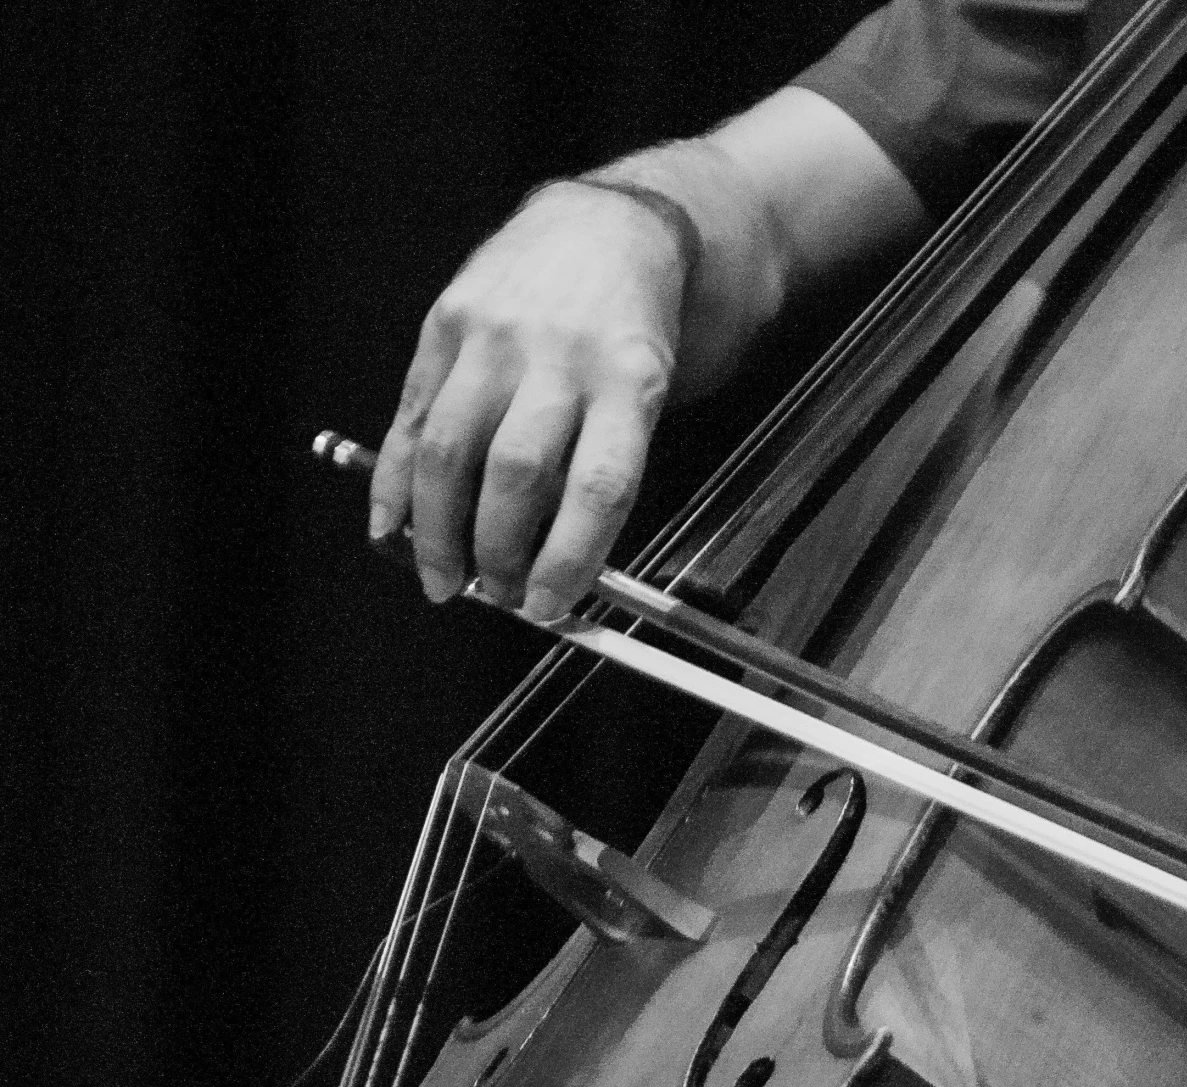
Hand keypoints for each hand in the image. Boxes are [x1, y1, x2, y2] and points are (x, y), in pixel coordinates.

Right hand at [370, 182, 690, 622]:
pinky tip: (390, 528)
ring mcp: (497, 335)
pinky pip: (412, 417)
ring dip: (439, 530)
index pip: (598, 485)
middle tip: (498, 592)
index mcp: (628, 380)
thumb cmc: (626, 333)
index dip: (569, 557)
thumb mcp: (644, 399)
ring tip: (444, 577)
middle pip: (517, 473)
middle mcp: (560, 354)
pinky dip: (394, 483)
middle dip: (498, 551)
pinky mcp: (447, 322)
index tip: (548, 606)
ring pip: (452, 450)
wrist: (603, 228)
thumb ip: (598, 472)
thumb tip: (545, 569)